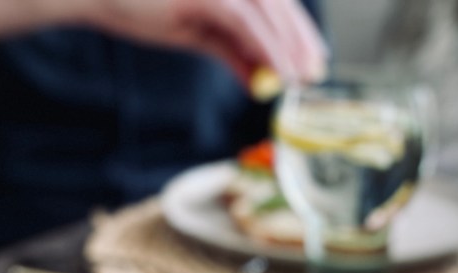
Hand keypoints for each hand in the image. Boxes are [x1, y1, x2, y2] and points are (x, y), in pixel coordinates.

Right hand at [89, 0, 327, 84]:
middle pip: (278, 2)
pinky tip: (283, 73)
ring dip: (290, 48)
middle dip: (300, 39)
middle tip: (316, 72)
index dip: (295, 29)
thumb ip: (232, 50)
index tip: (312, 59)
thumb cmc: (140, 6)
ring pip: (269, 11)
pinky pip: (248, 23)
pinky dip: (270, 49)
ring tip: (302, 79)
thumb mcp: (198, 33)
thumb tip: (259, 79)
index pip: (271, 0)